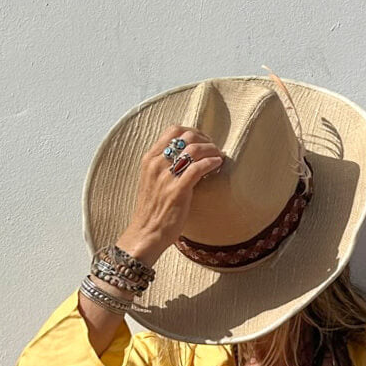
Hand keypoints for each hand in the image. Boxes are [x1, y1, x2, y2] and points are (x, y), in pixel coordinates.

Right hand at [116, 124, 224, 262]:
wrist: (146, 234)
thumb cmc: (152, 211)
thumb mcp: (152, 182)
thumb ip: (163, 167)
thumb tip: (184, 158)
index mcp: (150, 159)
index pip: (173, 131)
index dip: (192, 132)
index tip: (203, 140)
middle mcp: (157, 164)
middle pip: (186, 136)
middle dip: (205, 139)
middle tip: (214, 149)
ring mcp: (166, 177)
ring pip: (194, 149)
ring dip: (211, 150)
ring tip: (219, 156)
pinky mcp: (177, 191)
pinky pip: (198, 168)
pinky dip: (211, 163)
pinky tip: (217, 165)